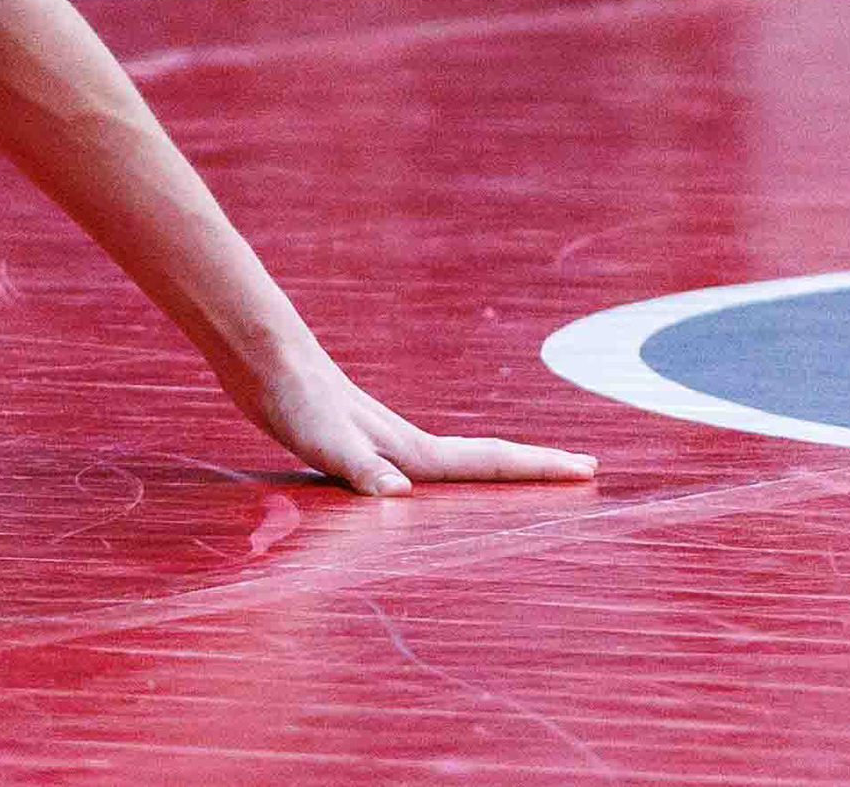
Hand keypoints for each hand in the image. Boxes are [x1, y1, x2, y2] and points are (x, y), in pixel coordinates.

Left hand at [228, 349, 598, 495]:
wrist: (258, 353)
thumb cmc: (290, 397)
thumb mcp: (325, 440)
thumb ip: (361, 468)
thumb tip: (401, 495)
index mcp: (411, 451)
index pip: (488, 463)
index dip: (539, 469)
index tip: (590, 469)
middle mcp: (404, 446)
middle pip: (484, 461)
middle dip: (533, 471)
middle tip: (583, 473)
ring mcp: (381, 440)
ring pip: (452, 464)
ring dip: (493, 473)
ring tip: (523, 483)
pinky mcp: (353, 441)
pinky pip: (414, 467)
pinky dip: (440, 477)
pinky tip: (424, 486)